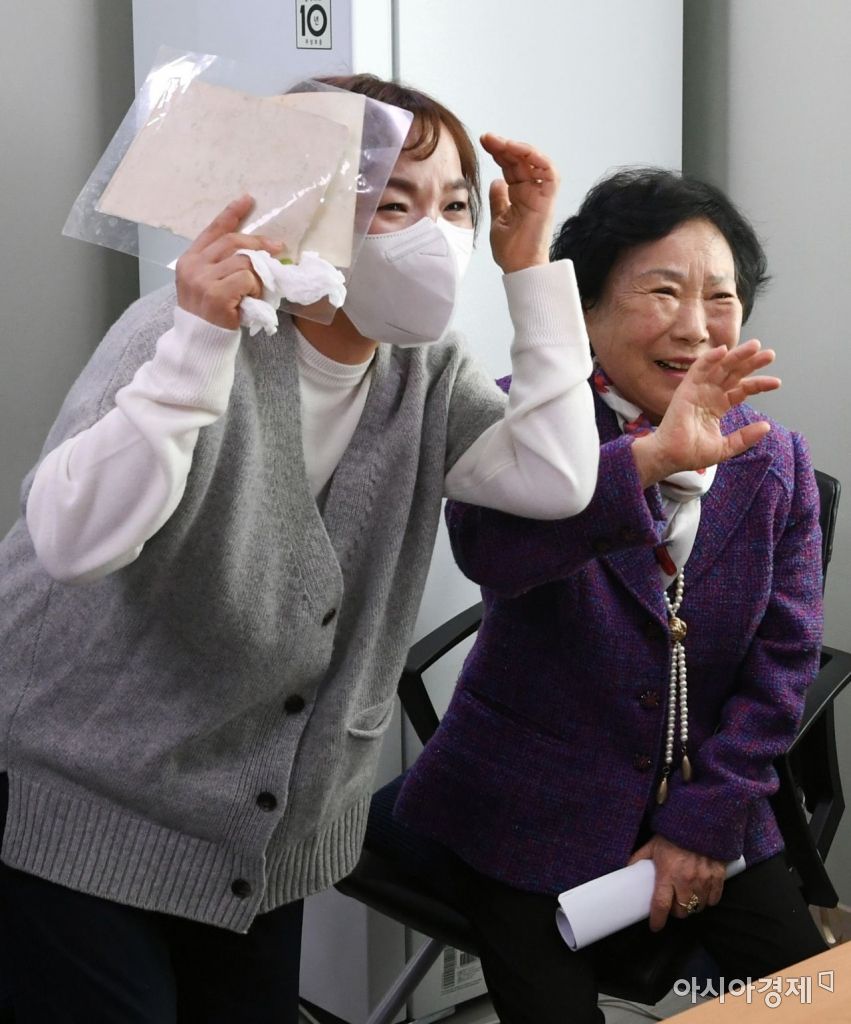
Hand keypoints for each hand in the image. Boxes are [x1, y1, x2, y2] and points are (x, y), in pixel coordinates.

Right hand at [175, 195, 283, 328]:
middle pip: (233, 242)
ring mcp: (203, 280)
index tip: (248, 199)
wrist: (200, 342)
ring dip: (257, 276)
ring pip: (244, 262)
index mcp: (189, 259)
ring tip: (255, 291)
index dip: (232, 214)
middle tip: (278, 248)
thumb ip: (223, 264)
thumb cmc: (210, 315)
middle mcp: (193, 266)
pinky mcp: (216, 295)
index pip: (213, 230)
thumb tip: (257, 249)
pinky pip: (247, 280)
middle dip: (259, 243)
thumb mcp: (209, 284)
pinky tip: (250, 300)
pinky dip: (255, 289)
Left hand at [481, 133, 558, 273]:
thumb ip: (499, 200)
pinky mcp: (548, 199)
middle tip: (487, 137)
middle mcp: (531, 192)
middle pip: (520, 161)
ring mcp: (540, 194)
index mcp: (520, 195)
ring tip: (500, 142)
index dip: (499, 153)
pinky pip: (549, 172)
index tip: (484, 143)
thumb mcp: (498, 219)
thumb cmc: (511, 250)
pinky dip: (537, 158)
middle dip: (504, 146)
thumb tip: (496, 182)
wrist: (519, 268)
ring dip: (518, 149)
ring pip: (534, 162)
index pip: (511, 167)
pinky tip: (519, 150)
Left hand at [628, 835, 725, 931]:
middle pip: (682, 910)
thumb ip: (640, 858)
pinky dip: (709, 899)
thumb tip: (626, 870)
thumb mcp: (653, 845)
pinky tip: (703, 892)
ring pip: (698, 907)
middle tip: (673, 903)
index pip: (661, 905)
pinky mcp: (718, 876)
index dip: (657, 920)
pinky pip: (714, 899)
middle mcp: (686, 880)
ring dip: (693, 906)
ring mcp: (704, 879)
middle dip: (677, 911)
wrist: (699, 819)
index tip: (655, 926)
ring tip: (688, 897)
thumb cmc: (673, 833)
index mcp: (667, 873)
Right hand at [631, 340, 780, 487]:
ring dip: (736, 355)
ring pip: (720, 367)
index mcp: (717, 406)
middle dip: (751, 363)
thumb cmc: (691, 454)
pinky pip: (698, 369)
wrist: (670, 457)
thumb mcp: (725, 447)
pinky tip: (724, 350)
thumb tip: (766, 426)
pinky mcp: (685, 389)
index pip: (741, 389)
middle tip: (770, 355)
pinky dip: (709, 359)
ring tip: (755, 346)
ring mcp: (697, 391)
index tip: (777, 383)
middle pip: (733, 374)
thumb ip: (745, 437)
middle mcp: (708, 395)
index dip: (758, 384)